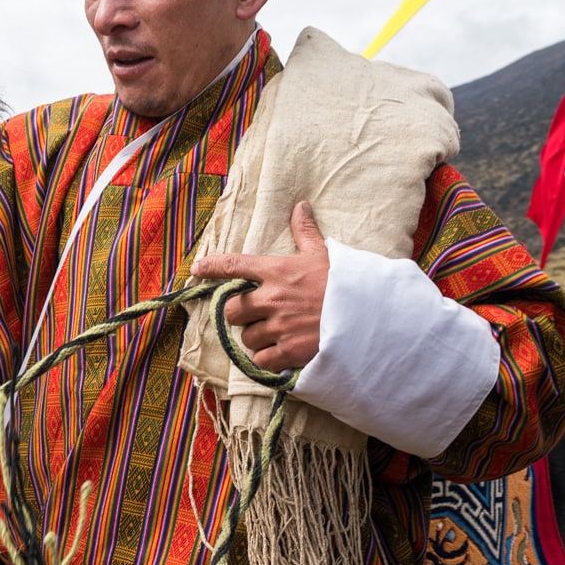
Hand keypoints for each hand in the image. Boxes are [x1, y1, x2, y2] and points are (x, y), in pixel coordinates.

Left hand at [190, 201, 328, 371]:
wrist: (368, 317)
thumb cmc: (344, 284)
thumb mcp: (323, 254)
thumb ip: (305, 233)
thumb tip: (300, 206)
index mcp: (276, 271)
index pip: (233, 265)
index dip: (211, 267)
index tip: (196, 269)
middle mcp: (272, 298)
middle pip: (231, 310)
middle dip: (239, 314)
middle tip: (256, 314)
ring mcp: (278, 326)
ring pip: (246, 336)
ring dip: (255, 337)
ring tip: (276, 333)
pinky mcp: (288, 352)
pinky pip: (260, 359)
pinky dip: (267, 358)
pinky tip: (281, 352)